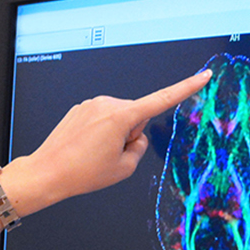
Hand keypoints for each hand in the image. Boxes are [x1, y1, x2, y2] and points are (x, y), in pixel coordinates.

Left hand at [0, 69, 211, 216]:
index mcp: (121, 116)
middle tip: (109, 155)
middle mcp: (107, 103)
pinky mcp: (80, 108)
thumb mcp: (124, 168)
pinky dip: (99, 132)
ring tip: (94, 152)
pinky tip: (85, 146)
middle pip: (136, 116)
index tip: (202, 76)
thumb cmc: (83, 172)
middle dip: (130, 134)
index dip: (186, 88)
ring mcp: (91, 104)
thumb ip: (140, 148)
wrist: (47, 172)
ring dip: (114, 134)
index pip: (162, 100)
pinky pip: (101, 119)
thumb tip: (136, 135)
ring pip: (118, 118)